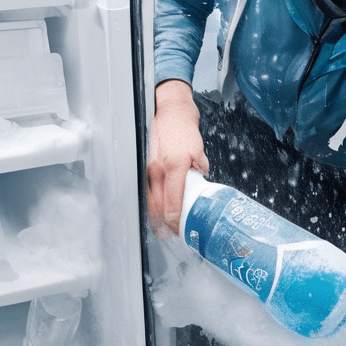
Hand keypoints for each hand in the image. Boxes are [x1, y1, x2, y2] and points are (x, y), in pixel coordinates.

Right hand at [146, 80, 208, 235]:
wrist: (169, 111)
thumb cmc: (183, 129)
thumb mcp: (199, 150)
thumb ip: (200, 167)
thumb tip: (201, 179)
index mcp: (174, 167)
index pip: (171, 201)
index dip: (173, 219)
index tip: (177, 228)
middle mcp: (157, 169)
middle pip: (156, 205)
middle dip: (162, 223)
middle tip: (170, 234)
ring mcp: (148, 168)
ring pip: (148, 199)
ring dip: (154, 215)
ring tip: (161, 228)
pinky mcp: (144, 165)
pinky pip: (145, 189)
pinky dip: (150, 202)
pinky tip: (154, 210)